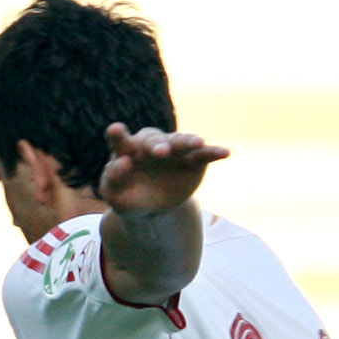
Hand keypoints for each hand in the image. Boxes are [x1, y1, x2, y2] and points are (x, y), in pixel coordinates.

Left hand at [98, 123, 227, 216]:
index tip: (115, 129)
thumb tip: (122, 162)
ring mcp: (174, 151)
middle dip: (158, 145)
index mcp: (128, 150)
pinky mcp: (193, 160)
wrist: (152, 208)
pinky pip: (204, 154)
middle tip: (161, 151)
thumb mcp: (115, 195)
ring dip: (189, 141)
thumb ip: (113, 179)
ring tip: (198, 143)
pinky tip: (226, 152)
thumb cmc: (128, 196)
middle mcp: (152, 145)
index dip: (118, 135)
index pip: (120, 141)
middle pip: (154, 140)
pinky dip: (214, 152)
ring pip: (181, 142)